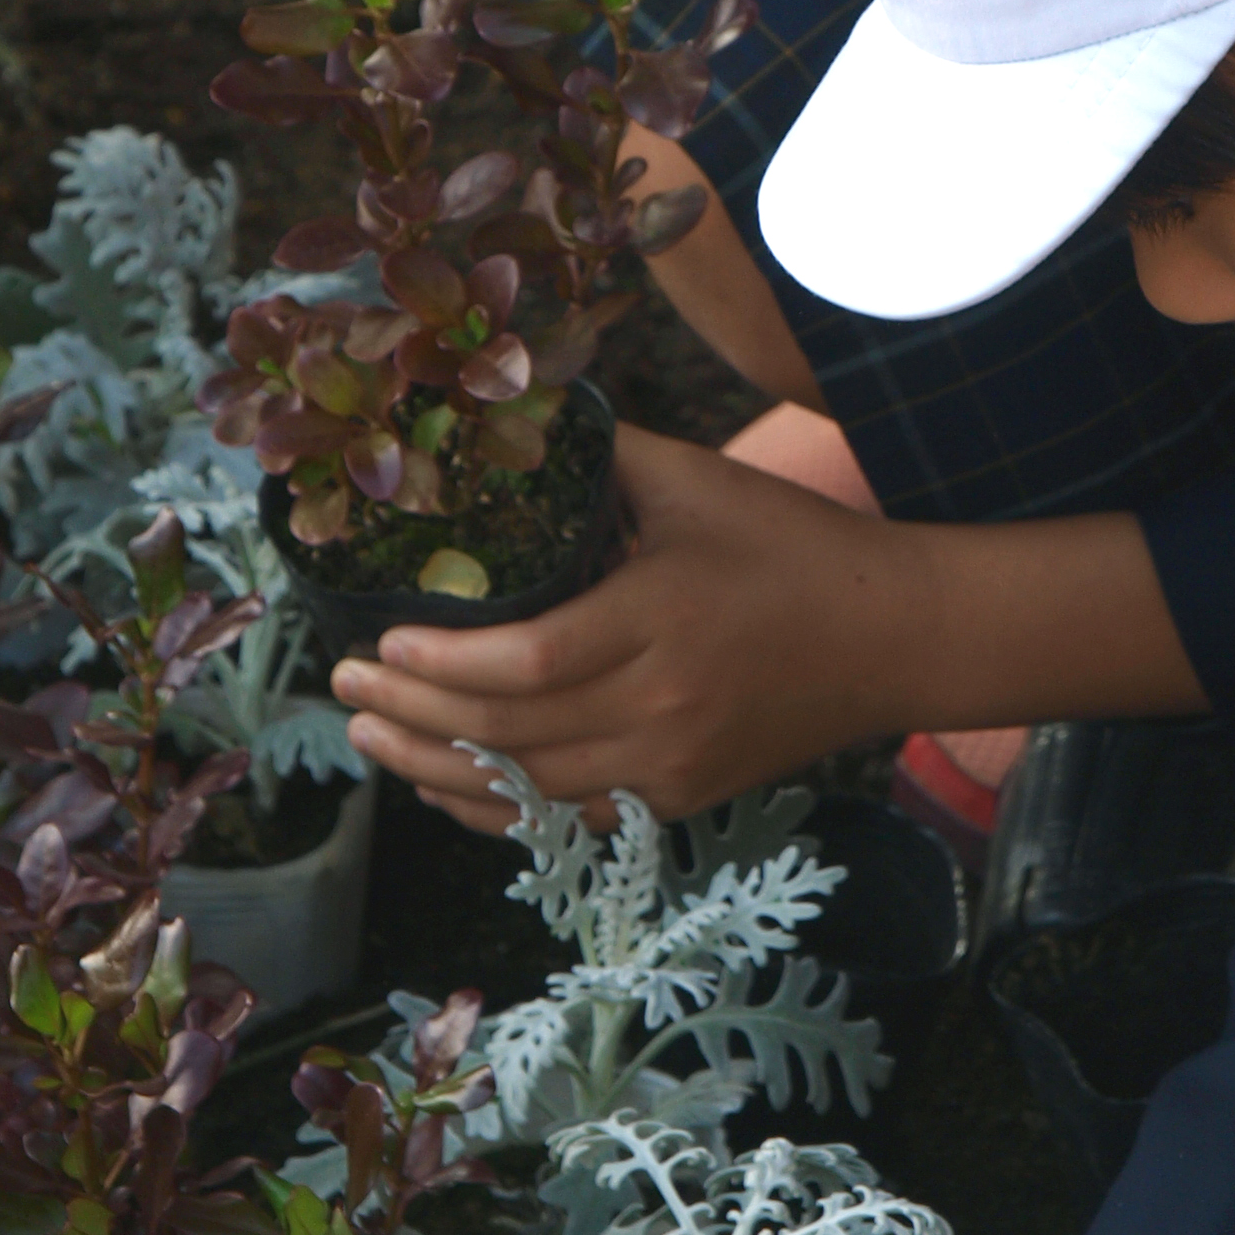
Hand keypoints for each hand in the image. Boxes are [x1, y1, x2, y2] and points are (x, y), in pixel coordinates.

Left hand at [333, 421, 922, 826]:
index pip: (528, 663)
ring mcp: (672, 765)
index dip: (443, 663)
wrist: (891, 637)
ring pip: (527, 789)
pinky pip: (566, 817)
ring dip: (434, 768)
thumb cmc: (793, 547)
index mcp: (661, 620)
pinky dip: (495, 809)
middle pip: (509, 733)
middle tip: (343, 686)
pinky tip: (443, 784)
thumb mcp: (699, 480)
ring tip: (369, 736)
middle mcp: (662, 707)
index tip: (380, 640)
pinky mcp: (681, 798)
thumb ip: (601, 454)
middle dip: (412, 715)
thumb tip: (506, 417)